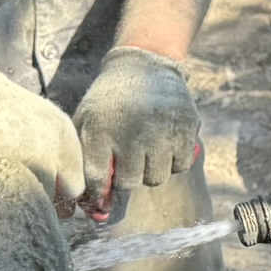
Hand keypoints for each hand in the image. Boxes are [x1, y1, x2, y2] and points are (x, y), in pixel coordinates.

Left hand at [72, 46, 200, 214]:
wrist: (143, 64)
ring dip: (150, 170)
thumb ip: (84, 160)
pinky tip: (165, 144)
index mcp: (100, 130)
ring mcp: (161, 129)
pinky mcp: (185, 126)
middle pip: (129, 183)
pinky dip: (173, 161)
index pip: (98, 180)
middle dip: (127, 177)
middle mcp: (131, 131)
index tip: (103, 186)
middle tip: (128, 161)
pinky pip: (181, 165)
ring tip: (146, 151)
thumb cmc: (109, 102)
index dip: (99, 191)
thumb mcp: (86, 122)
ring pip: (156, 178)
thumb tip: (91, 207)